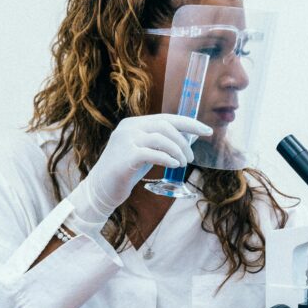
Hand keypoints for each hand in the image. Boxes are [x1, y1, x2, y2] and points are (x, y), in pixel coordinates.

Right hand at [67, 115, 212, 230]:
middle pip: (165, 126)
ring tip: (183, 163)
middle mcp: (129, 128)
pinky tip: (174, 164)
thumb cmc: (126, 171)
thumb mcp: (144, 152)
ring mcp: (125, 141)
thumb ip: (160, 143)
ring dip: (177, 150)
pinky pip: (152, 153)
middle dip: (183, 141)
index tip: (207, 131)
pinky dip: (167, 158)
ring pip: (160, 138)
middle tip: (191, 157)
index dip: (189, 123)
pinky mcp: (125, 157)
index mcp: (134, 124)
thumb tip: (188, 138)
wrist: (100, 189)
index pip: (167, 118)